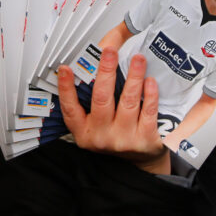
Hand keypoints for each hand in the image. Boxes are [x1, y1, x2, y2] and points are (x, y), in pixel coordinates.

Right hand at [57, 47, 168, 174]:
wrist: (139, 164)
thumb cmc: (114, 138)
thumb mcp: (94, 127)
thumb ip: (88, 105)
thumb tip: (87, 70)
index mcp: (84, 132)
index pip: (70, 109)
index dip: (66, 88)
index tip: (65, 68)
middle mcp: (102, 136)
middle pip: (102, 99)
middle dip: (106, 71)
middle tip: (110, 51)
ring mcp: (124, 139)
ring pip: (128, 102)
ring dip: (134, 76)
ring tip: (138, 59)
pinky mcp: (146, 140)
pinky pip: (149, 112)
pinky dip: (150, 94)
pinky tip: (150, 81)